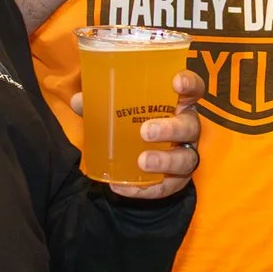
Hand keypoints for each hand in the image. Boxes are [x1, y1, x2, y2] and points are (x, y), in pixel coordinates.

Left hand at [68, 68, 205, 199]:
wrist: (139, 158)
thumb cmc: (134, 123)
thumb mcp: (119, 110)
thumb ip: (100, 104)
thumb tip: (79, 101)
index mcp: (177, 104)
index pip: (193, 90)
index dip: (189, 84)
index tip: (176, 82)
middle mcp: (187, 128)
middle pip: (190, 126)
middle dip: (171, 128)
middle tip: (145, 131)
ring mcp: (185, 155)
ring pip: (185, 159)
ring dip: (165, 161)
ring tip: (142, 161)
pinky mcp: (177, 180)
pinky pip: (166, 187)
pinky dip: (145, 189)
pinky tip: (122, 187)